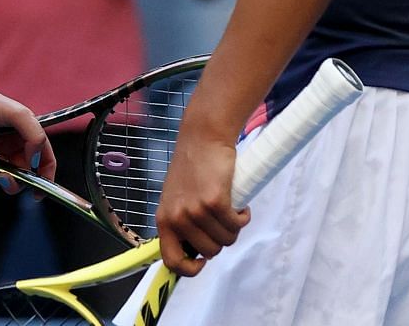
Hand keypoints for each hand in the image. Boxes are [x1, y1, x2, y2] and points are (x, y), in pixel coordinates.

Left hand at [0, 80, 55, 189]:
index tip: (37, 194)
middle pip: (21, 177)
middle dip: (12, 183)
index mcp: (28, 138)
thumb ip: (34, 135)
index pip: (44, 163)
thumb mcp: (18, 114)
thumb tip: (35, 161)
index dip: (45, 180)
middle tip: (3, 178)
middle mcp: (14, 147)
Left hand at [156, 121, 247, 275]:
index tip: (203, 261)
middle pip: (209, 252)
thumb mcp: (176, 199)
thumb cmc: (192, 168)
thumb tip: (195, 252)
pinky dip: (243, 217)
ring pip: (226, 240)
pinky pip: (236, 224)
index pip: (171, 261)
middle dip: (221, 239)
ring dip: (234, 228)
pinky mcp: (215, 201)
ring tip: (230, 209)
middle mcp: (177, 218)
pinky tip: (240, 205)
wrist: (203, 138)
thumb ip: (181, 223)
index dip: (190, 269)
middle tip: (221, 220)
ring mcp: (196, 210)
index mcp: (164, 220)